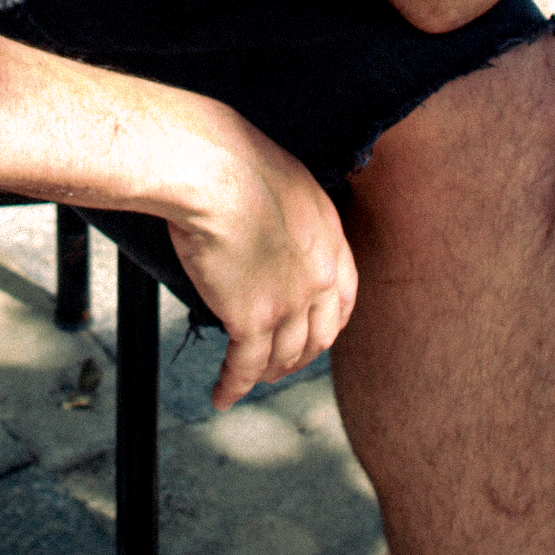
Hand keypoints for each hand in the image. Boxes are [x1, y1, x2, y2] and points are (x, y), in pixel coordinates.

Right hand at [167, 119, 357, 409]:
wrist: (212, 169)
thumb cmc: (234, 158)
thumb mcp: (283, 179)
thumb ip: (289, 211)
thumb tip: (269, 219)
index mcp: (330, 236)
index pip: (343, 296)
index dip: (328, 321)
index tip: (315, 333)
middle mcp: (319, 274)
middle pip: (318, 335)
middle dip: (300, 355)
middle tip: (282, 363)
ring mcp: (288, 301)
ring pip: (284, 356)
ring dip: (268, 373)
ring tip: (251, 378)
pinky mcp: (251, 319)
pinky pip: (245, 366)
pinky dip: (234, 385)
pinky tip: (222, 395)